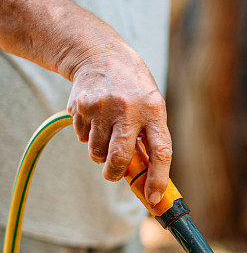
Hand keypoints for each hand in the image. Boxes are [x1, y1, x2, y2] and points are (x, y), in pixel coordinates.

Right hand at [65, 38, 171, 205]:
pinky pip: (81, 138)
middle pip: (118, 159)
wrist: (101, 53)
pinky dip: (86, 135)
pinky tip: (94, 116)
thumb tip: (146, 179)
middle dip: (114, 174)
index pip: (160, 152)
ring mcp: (102, 107)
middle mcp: (128, 108)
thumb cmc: (134, 88)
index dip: (158, 179)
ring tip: (106, 133)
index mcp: (154, 109)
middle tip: (112, 174)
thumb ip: (150, 137)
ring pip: (96, 153)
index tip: (154, 199)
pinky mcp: (80, 106)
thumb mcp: (152, 105)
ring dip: (99, 152)